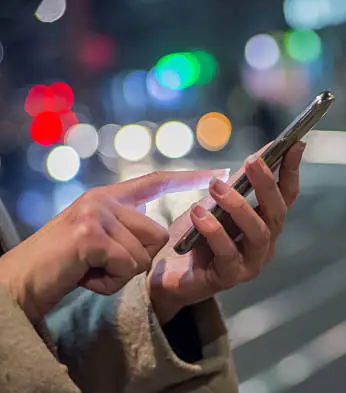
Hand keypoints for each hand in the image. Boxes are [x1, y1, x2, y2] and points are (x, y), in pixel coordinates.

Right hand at [0, 169, 227, 323]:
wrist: (19, 284)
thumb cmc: (63, 266)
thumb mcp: (97, 239)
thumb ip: (124, 228)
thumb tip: (158, 232)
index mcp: (108, 198)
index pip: (155, 181)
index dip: (187, 178)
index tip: (217, 172)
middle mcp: (104, 200)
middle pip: (158, 235)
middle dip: (136, 260)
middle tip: (100, 264)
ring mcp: (96, 214)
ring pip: (144, 254)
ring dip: (120, 274)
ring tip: (89, 270)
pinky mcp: (90, 235)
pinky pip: (126, 266)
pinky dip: (108, 282)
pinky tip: (85, 277)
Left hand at [147, 142, 305, 323]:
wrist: (166, 273)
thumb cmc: (195, 235)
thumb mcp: (216, 204)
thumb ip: (237, 184)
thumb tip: (259, 154)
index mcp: (265, 223)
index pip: (286, 195)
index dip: (292, 170)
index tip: (295, 143)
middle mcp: (264, 244)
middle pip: (277, 213)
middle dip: (267, 185)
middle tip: (252, 161)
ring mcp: (250, 263)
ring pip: (258, 233)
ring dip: (239, 207)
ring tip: (216, 187)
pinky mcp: (228, 278)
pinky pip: (228, 254)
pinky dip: (214, 231)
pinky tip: (199, 214)